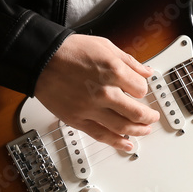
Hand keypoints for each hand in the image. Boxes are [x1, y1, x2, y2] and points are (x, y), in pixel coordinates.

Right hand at [35, 34, 160, 150]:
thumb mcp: (105, 46)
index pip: (141, 88)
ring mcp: (90, 108)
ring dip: (138, 131)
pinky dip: (116, 142)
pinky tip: (126, 145)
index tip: (139, 90)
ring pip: (122, 126)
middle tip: (152, 117)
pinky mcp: (77, 119)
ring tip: (145, 130)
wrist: (40, 59)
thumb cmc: (69, 51)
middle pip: (136, 112)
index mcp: (113, 71)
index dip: (142, 89)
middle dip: (148, 116)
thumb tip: (147, 71)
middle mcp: (103, 92)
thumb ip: (129, 61)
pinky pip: (101, 135)